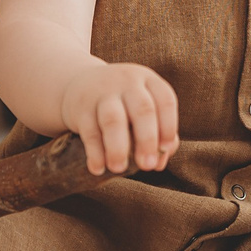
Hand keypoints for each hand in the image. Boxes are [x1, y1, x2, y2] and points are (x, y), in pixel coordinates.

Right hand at [57, 59, 179, 174]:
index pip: (165, 100)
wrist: (81, 84)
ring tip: (119, 169)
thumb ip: (157, 133)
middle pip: (142, 109)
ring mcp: (102, 93)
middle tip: (147, 166)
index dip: (169, 127)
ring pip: (113, 119)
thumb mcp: (142, 108)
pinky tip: (98, 168)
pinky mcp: (81, 108)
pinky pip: (90, 132)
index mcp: (148, 81)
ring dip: (118, 147)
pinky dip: (95, 153)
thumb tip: (158, 163)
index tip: (166, 150)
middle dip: (147, 140)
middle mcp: (127, 83)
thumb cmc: (123, 104)